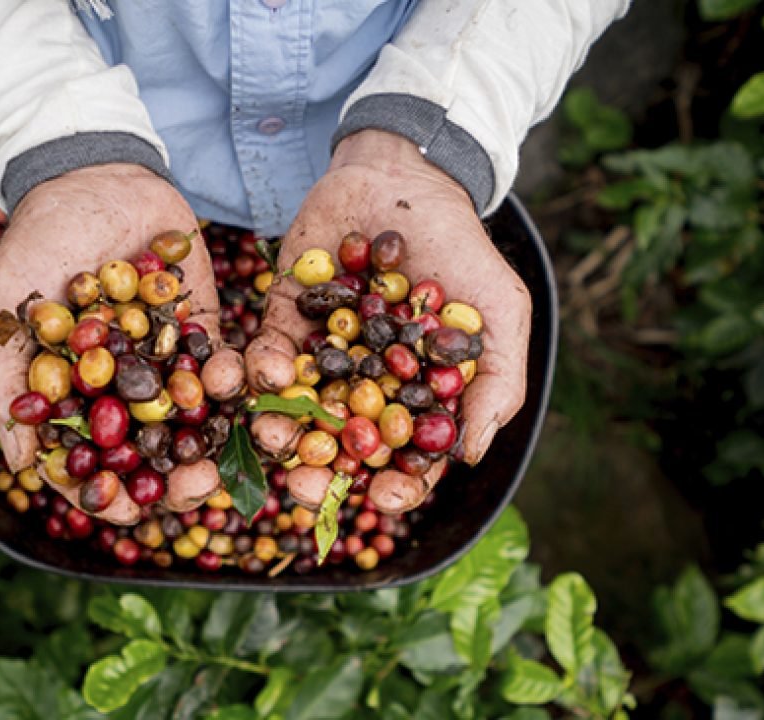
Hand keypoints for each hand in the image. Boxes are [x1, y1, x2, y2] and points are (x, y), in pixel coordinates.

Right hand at [0, 164, 223, 524]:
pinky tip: (238, 387)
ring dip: (211, 448)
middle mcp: (121, 390)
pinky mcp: (202, 330)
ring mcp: (165, 362)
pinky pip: (223, 366)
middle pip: (149, 456)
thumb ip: (1, 379)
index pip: (89, 463)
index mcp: (72, 397)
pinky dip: (233, 382)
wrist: (94, 174)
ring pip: (192, 424)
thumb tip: (22, 462)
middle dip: (173, 483)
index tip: (128, 512)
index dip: (107, 494)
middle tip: (196, 491)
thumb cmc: (36, 240)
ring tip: (223, 461)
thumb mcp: (3, 305)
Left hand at [245, 130, 530, 512]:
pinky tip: (267, 374)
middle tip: (303, 488)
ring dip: (281, 429)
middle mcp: (364, 386)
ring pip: (296, 409)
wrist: (406, 177)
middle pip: (340, 448)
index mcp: (414, 397)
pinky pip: (268, 354)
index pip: (403, 458)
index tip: (380, 498)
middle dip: (320, 474)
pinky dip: (264, 368)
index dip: (394, 486)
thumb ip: (496, 383)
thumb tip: (470, 456)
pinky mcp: (285, 317)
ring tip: (272, 436)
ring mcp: (322, 355)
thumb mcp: (500, 312)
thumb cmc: (461, 248)